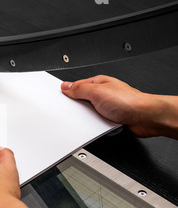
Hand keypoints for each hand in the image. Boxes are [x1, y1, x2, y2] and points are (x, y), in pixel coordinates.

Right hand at [61, 75, 177, 137]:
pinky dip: (96, 124)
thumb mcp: (96, 92)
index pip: (77, 86)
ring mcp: (108, 106)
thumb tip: (66, 86)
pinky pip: (97, 121)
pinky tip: (99, 124)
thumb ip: (79, 89)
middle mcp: (103, 93)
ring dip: (89, 117)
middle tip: (77, 111)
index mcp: (98, 83)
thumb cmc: (129, 101)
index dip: (68, 92)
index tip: (60, 98)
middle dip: (78, 107)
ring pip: (89, 112)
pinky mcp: (111, 118)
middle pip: (82, 100)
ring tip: (93, 117)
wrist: (146, 117)